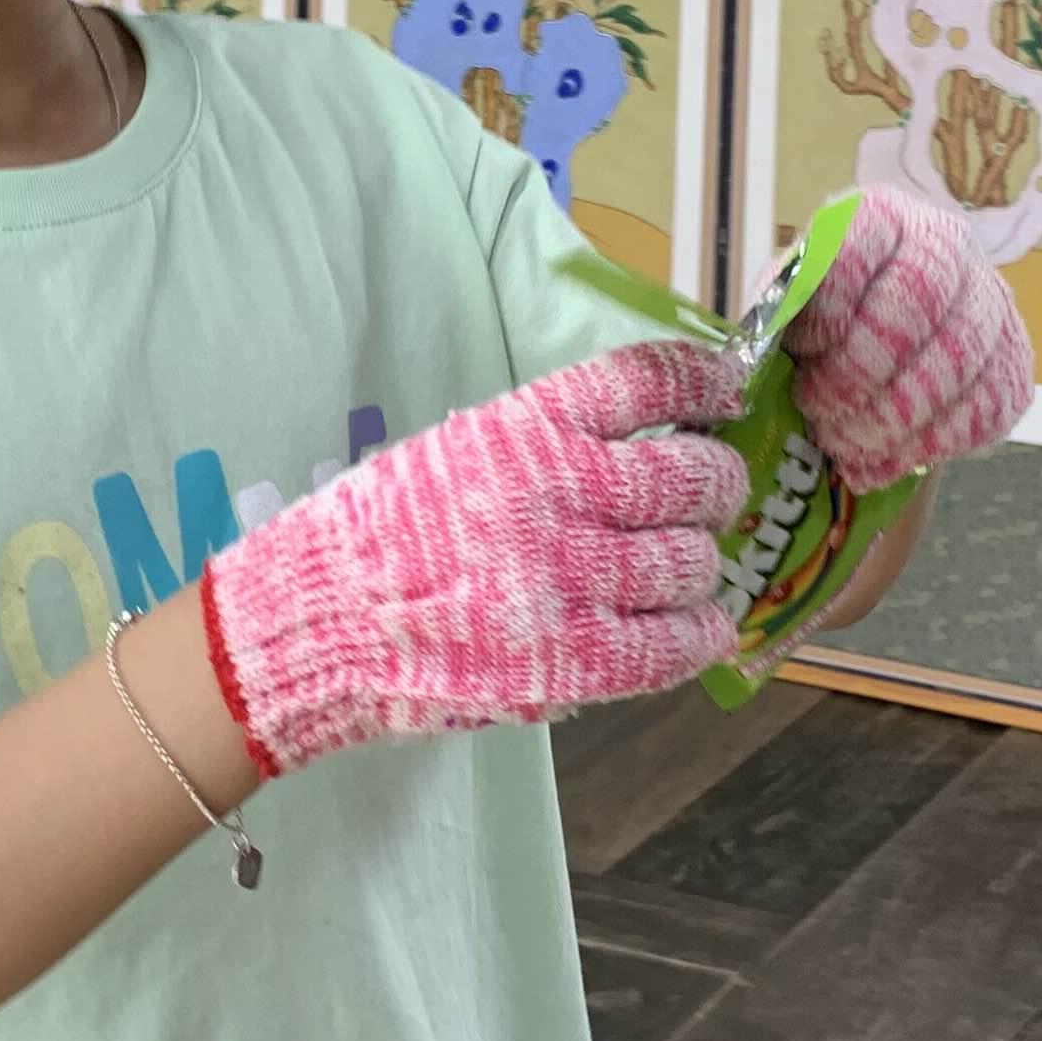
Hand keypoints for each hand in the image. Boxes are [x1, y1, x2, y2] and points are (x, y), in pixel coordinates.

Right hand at [196, 338, 750, 777]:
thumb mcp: (454, 450)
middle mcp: (563, 491)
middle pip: (694, 474)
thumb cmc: (372, 534)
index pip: (650, 379)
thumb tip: (637, 443)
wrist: (315, 622)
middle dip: (716, 484)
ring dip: (701, 563)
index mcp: (528, 427)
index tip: (726, 393)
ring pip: (692, 561)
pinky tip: (702, 628)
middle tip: (711, 495)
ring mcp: (573, 578)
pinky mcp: (573, 660)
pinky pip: (675, 643)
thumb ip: (542, 444)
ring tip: (689, 569)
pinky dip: (702, 633)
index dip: (706, 382)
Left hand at [780, 191, 1032, 490]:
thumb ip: (780, 313)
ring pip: (959, 358)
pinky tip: (892, 454)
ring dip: (894, 416)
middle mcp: (947, 244)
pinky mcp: (1015, 361)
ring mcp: (991, 301)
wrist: (882, 358)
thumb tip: (763, 346)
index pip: (868, 236)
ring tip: (846, 442)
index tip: (806, 349)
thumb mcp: (788, 306)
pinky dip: (933, 441)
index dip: (836, 297)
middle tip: (820, 409)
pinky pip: (987, 405)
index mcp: (881, 216)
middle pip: (920, 298)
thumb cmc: (821, 327)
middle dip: (861, 369)